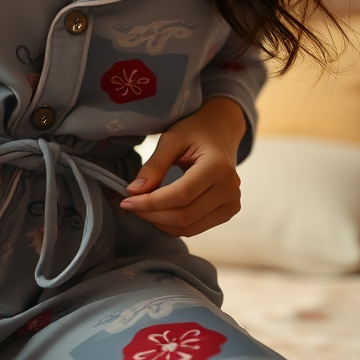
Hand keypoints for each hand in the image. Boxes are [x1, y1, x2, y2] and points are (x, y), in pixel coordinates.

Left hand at [119, 97, 244, 235]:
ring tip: (142, 209)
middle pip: (185, 215)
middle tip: (130, 205)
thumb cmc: (195, 131)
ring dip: (160, 223)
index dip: (151, 202)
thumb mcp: (172, 139)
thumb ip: (154, 165)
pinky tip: (159, 213)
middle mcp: (230, 188)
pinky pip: (196, 228)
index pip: (182, 194)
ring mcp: (232, 203)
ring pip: (190, 227)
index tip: (127, 201)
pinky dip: (173, 225)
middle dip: (152, 215)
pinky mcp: (228, 212)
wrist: (220, 133)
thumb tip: (134, 191)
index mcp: (219, 166)